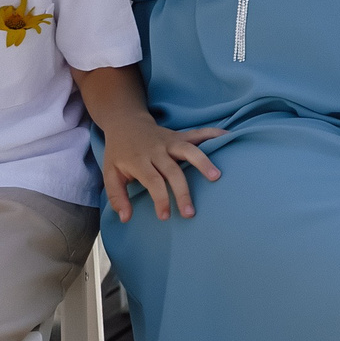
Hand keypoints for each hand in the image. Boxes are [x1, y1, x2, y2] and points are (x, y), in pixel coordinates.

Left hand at [101, 113, 227, 220]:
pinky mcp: (179, 135)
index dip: (160, 199)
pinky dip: (214, 134)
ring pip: (189, 150)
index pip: (153, 181)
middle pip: (173, 172)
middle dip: (182, 192)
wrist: (125, 122)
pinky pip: (198, 133)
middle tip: (190, 213)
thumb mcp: (110, 174)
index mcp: (139, 161)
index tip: (166, 216)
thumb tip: (126, 217)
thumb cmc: (119, 152)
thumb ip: (117, 197)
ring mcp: (170, 141)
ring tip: (216, 177)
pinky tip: (229, 137)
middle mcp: (157, 150)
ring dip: (203, 162)